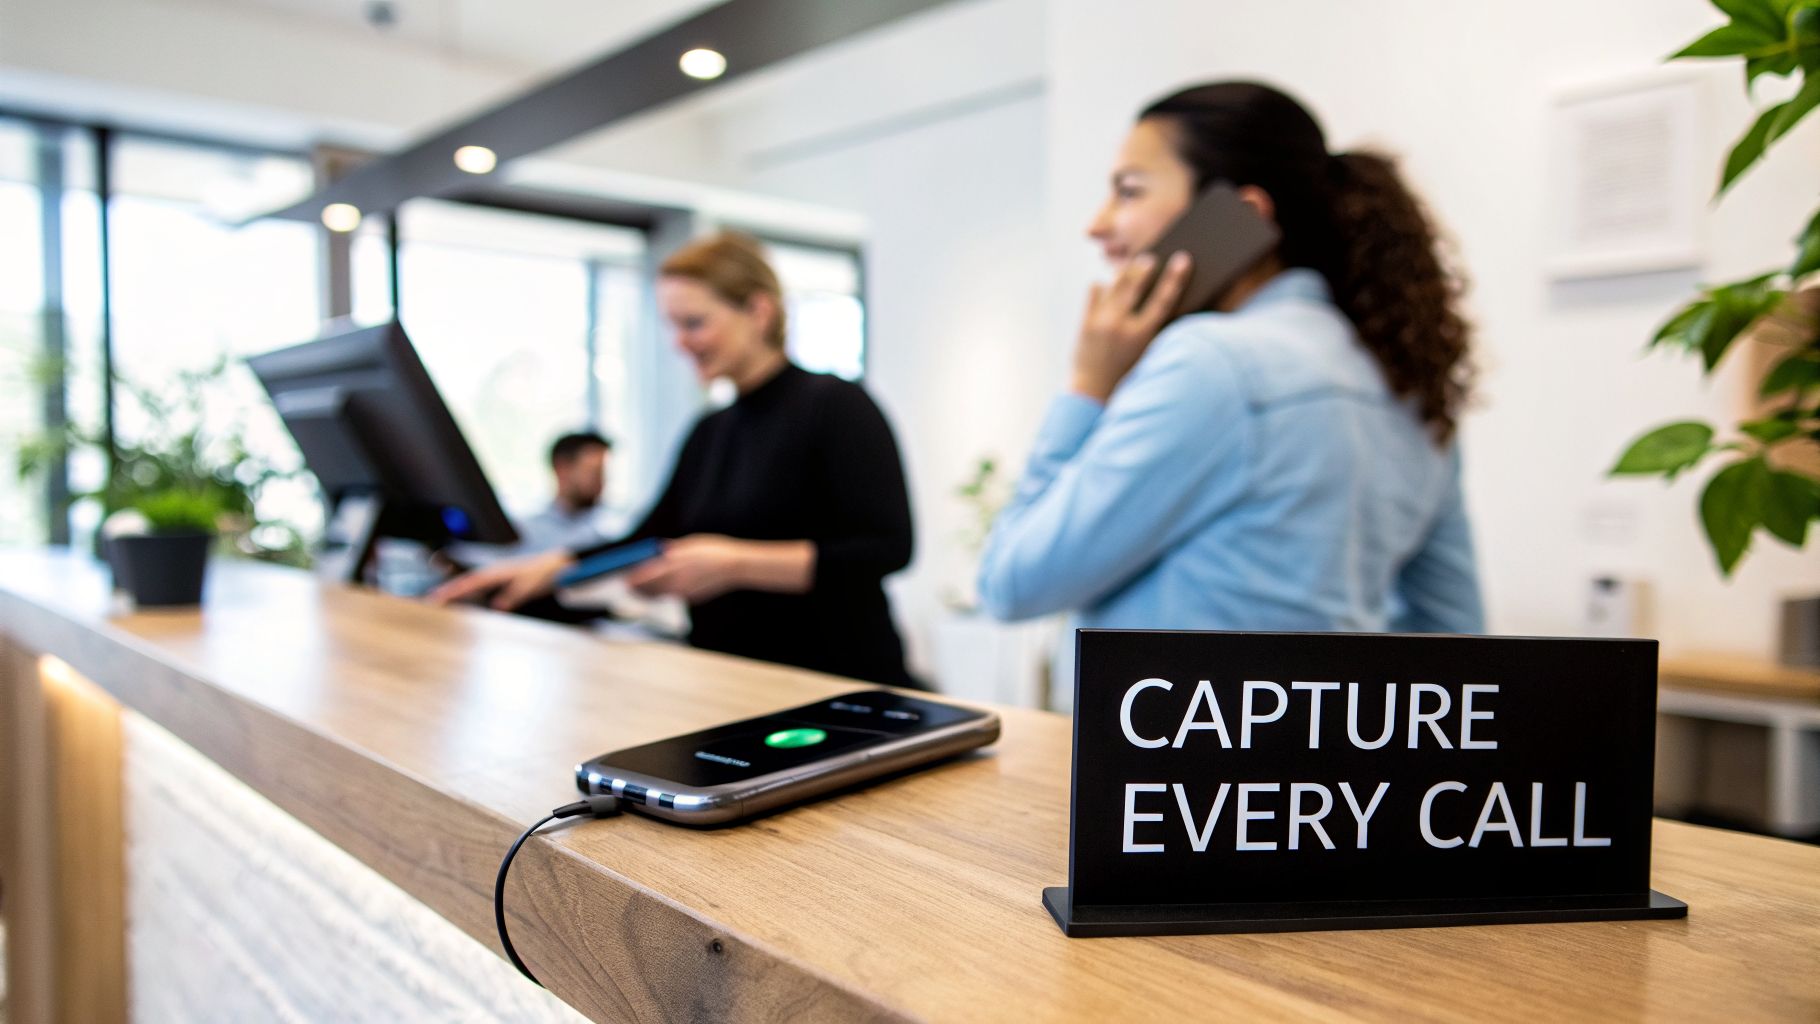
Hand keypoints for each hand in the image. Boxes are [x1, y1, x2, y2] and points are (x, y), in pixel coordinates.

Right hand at [424, 549, 573, 610]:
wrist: (554, 565)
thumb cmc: (541, 572)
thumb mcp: (528, 585)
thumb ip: (513, 595)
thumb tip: (497, 606)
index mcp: (496, 572)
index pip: (468, 582)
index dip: (452, 590)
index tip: (436, 597)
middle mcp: (493, 573)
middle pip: (464, 582)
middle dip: (446, 591)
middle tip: (429, 600)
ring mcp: (496, 577)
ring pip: (470, 585)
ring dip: (456, 592)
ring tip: (439, 601)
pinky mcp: (501, 582)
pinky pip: (480, 588)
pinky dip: (468, 593)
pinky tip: (464, 601)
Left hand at [623, 535, 748, 603]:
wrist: (735, 566)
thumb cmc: (713, 550)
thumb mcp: (690, 544)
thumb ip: (672, 550)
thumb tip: (658, 552)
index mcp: (675, 565)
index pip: (648, 574)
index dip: (634, 577)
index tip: (625, 577)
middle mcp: (678, 581)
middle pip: (651, 589)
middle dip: (638, 588)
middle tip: (628, 586)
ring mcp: (686, 592)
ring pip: (660, 595)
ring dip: (648, 594)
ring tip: (639, 591)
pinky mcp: (693, 598)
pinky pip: (673, 596)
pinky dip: (663, 594)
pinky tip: (659, 591)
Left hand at [1071, 251, 1192, 402]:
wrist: (1093, 394)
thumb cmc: (1126, 376)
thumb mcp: (1147, 355)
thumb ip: (1154, 330)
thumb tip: (1164, 302)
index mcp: (1142, 336)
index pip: (1164, 299)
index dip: (1175, 277)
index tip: (1183, 259)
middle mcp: (1121, 327)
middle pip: (1135, 284)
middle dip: (1144, 266)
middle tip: (1150, 258)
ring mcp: (1101, 323)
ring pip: (1114, 284)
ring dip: (1125, 272)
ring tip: (1132, 266)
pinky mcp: (1085, 324)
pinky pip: (1094, 292)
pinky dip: (1102, 287)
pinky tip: (1107, 286)